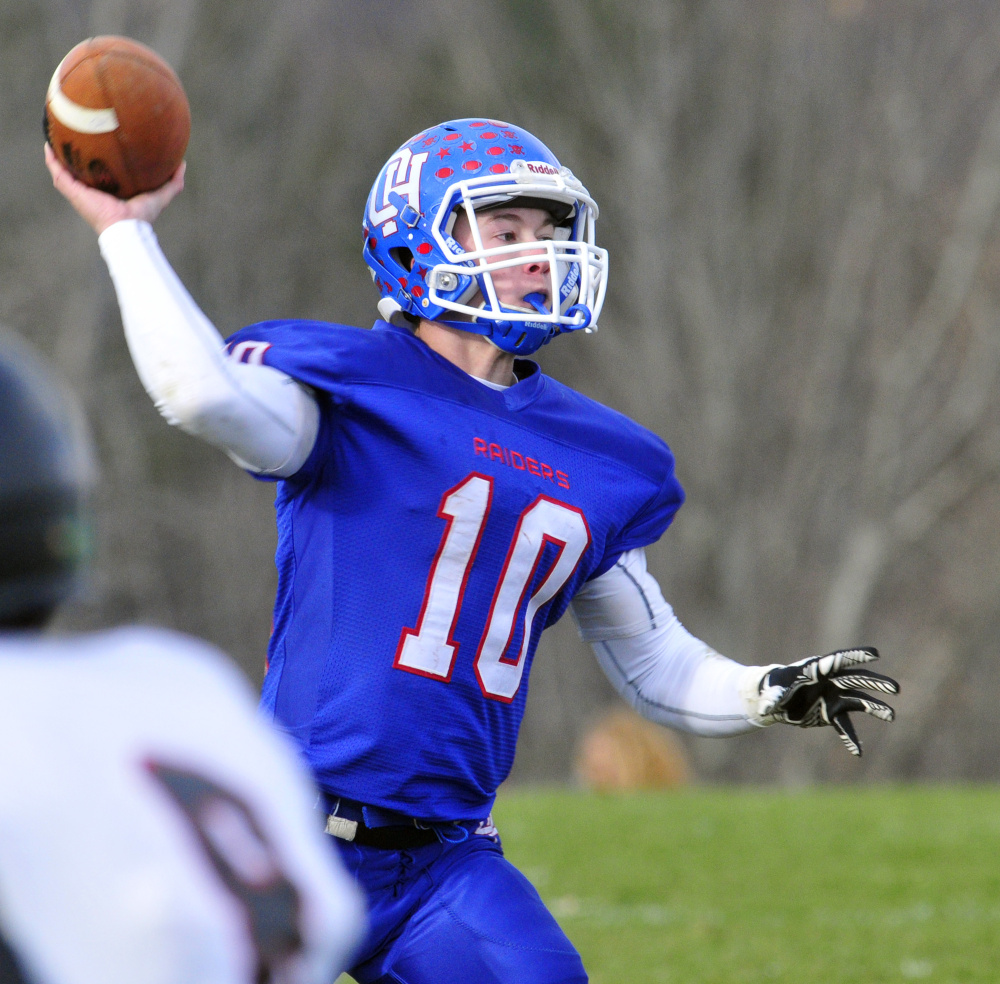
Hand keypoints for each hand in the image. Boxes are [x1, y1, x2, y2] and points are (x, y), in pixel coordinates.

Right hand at [44, 142, 184, 234]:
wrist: (126, 228)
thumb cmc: (142, 216)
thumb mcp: (161, 195)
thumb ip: (173, 182)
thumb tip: (182, 163)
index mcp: (111, 190)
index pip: (103, 170)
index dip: (100, 156)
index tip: (101, 138)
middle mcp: (94, 190)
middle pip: (82, 167)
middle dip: (77, 151)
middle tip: (75, 129)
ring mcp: (81, 191)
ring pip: (65, 168)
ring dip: (59, 152)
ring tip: (55, 132)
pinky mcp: (72, 192)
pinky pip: (58, 172)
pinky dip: (52, 159)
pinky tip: (48, 144)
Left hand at [755, 648, 897, 755]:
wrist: (778, 700)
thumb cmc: (775, 686)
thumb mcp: (772, 690)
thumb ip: (772, 698)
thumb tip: (764, 709)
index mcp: (817, 669)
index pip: (838, 660)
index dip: (856, 656)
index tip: (874, 654)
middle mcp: (831, 682)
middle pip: (857, 680)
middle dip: (875, 684)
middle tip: (895, 689)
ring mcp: (834, 697)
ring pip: (859, 702)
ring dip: (875, 708)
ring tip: (891, 716)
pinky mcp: (832, 713)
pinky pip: (845, 726)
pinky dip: (850, 739)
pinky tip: (857, 752)